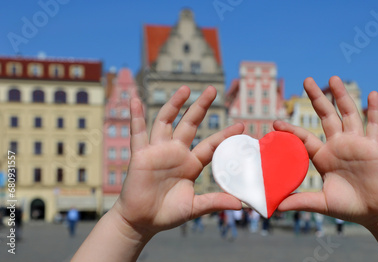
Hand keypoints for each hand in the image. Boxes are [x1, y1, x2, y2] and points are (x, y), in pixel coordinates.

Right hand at [115, 86, 242, 235]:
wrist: (141, 222)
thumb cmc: (167, 214)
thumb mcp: (195, 207)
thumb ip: (215, 201)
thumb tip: (240, 204)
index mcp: (191, 164)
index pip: (211, 145)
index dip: (225, 135)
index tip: (241, 125)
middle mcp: (176, 153)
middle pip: (190, 123)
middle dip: (200, 106)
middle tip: (212, 90)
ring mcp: (158, 151)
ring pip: (166, 121)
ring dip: (174, 104)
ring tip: (185, 88)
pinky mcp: (140, 155)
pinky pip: (137, 132)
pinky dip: (136, 116)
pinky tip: (135, 99)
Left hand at [275, 76, 377, 227]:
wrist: (376, 212)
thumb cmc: (349, 207)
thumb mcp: (321, 203)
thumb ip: (300, 202)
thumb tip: (274, 207)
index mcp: (323, 157)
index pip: (304, 138)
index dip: (291, 130)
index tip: (275, 122)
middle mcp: (338, 145)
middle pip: (326, 116)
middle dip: (317, 98)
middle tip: (306, 80)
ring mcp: (356, 144)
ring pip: (348, 114)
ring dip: (341, 96)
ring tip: (332, 79)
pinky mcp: (374, 147)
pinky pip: (374, 125)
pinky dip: (374, 110)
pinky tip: (372, 94)